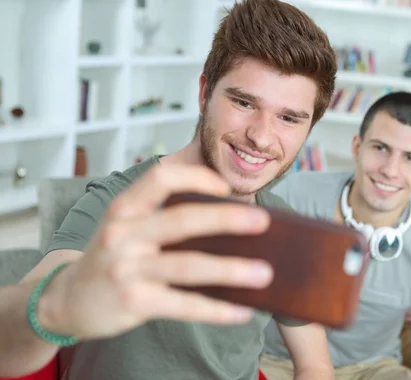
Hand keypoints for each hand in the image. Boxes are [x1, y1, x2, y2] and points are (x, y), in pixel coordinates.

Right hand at [37, 164, 273, 339]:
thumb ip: (163, 219)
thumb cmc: (111, 257)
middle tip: (262, 222)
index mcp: (125, 208)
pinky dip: (216, 309)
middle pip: (182, 220)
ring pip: (188, 266)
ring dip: (231, 270)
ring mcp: (126, 269)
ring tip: (264, 273)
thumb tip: (229, 226)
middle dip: (227, 219)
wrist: (68, 299)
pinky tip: (241, 311)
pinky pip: (183, 305)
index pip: (161, 178)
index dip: (196, 177)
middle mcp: (123, 234)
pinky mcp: (133, 302)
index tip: (226, 186)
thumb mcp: (126, 227)